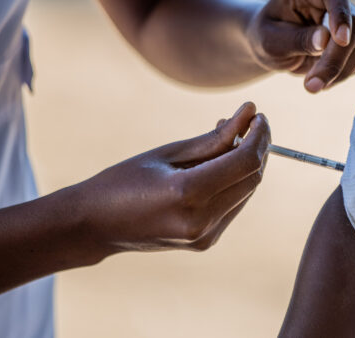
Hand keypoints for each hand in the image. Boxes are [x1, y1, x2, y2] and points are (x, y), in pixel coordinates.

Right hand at [73, 102, 269, 257]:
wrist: (95, 226)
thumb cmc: (123, 181)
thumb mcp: (167, 153)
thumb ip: (213, 138)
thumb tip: (249, 113)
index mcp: (187, 194)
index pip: (245, 162)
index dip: (259, 136)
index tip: (259, 115)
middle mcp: (201, 220)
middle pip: (251, 178)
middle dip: (257, 148)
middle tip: (247, 122)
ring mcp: (205, 236)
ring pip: (246, 192)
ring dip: (246, 164)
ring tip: (227, 139)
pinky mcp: (205, 242)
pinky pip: (233, 206)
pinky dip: (233, 183)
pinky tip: (218, 165)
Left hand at [246, 0, 354, 92]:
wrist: (272, 45)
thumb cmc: (266, 37)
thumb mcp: (269, 41)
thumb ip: (295, 39)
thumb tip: (325, 40)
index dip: (341, 14)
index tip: (340, 40)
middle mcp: (332, 2)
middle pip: (354, 22)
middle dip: (337, 58)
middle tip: (312, 85)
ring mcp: (348, 19)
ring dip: (343, 69)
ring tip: (314, 85)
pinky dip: (345, 73)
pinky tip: (323, 81)